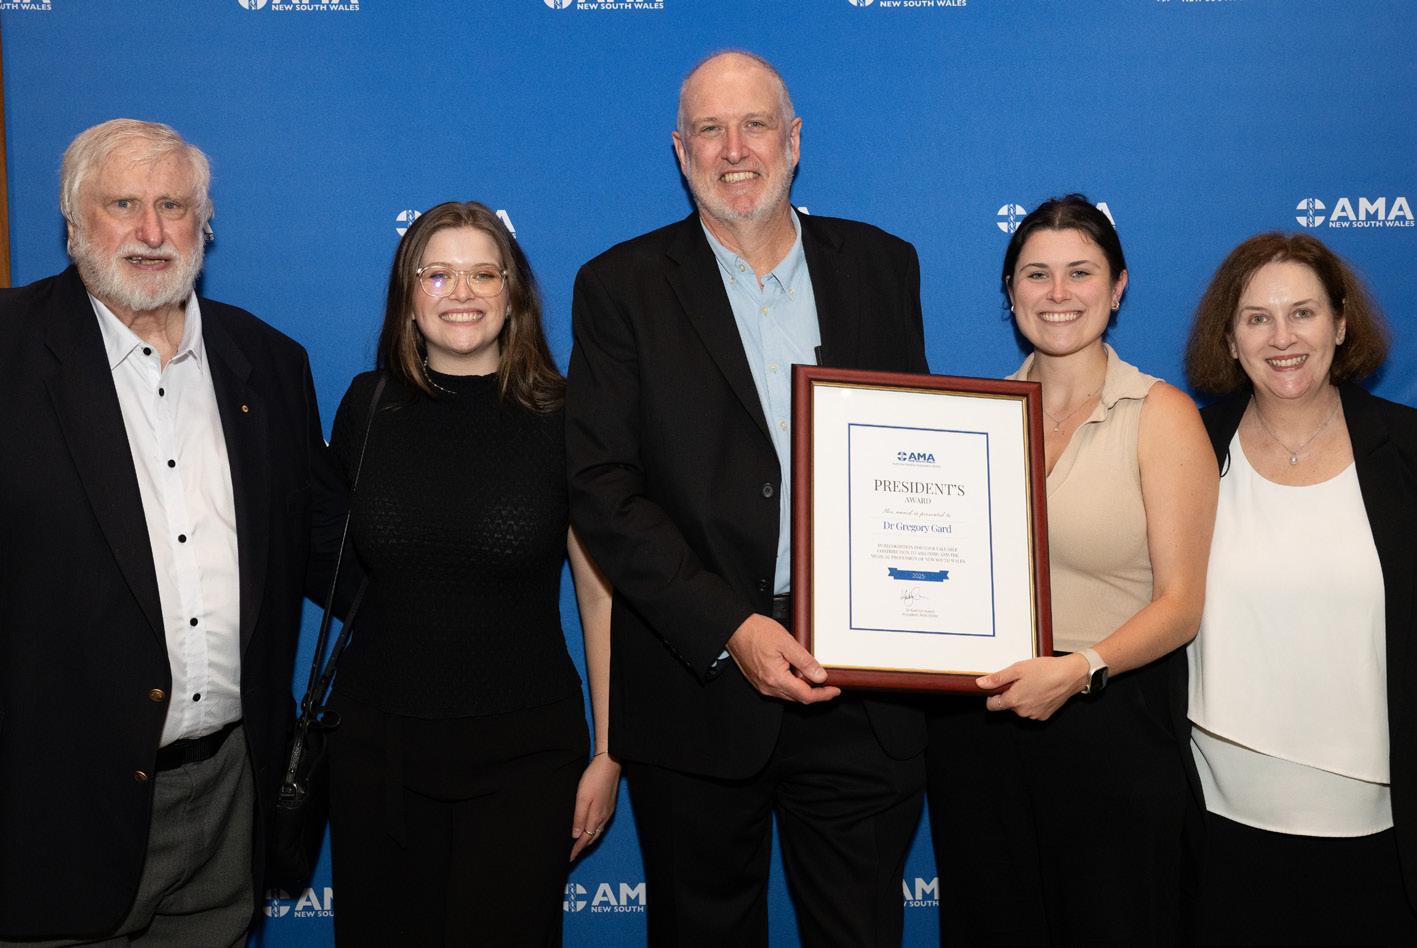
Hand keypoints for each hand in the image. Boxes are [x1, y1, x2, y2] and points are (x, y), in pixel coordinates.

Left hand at [569, 753, 620, 860]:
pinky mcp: (610, 805)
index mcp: (596, 817)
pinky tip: (591, 828)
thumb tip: (576, 835)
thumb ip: (579, 817)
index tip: (569, 858)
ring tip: (580, 845)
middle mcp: (604, 817)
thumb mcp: (582, 797)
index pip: (584, 840)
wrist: (610, 763)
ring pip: (597, 832)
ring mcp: (608, 811)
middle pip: (592, 838)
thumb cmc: (594, 778)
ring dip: (589, 840)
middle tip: (572, 855)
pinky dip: (594, 831)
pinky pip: (602, 824)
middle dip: (582, 848)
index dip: (576, 850)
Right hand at [725, 613, 840, 703]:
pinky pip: (780, 689)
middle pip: (798, 698)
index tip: (835, 690)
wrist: (735, 629)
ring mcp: (762, 686)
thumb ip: (804, 661)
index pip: (806, 695)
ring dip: (804, 689)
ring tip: (814, 677)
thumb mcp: (786, 642)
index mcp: (776, 678)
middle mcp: (768, 687)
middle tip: (829, 684)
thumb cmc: (757, 632)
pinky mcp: (759, 682)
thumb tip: (820, 676)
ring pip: (789, 695)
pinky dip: (792, 685)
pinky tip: (797, 674)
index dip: (823, 695)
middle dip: (816, 693)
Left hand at [976, 654, 1088, 721]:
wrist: (1070, 675)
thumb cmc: (1046, 670)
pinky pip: (1032, 710)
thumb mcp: (1017, 669)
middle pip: (1007, 705)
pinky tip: (1041, 690)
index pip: (992, 706)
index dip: (992, 695)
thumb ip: (997, 678)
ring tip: (1033, 683)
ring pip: (1020, 708)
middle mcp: (1023, 712)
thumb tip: (980, 684)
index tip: (999, 687)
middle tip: (1021, 680)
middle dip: (1010, 694)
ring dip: (1023, 698)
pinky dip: (1034, 702)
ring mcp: (1035, 715)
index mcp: (1014, 701)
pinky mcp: (1045, 715)